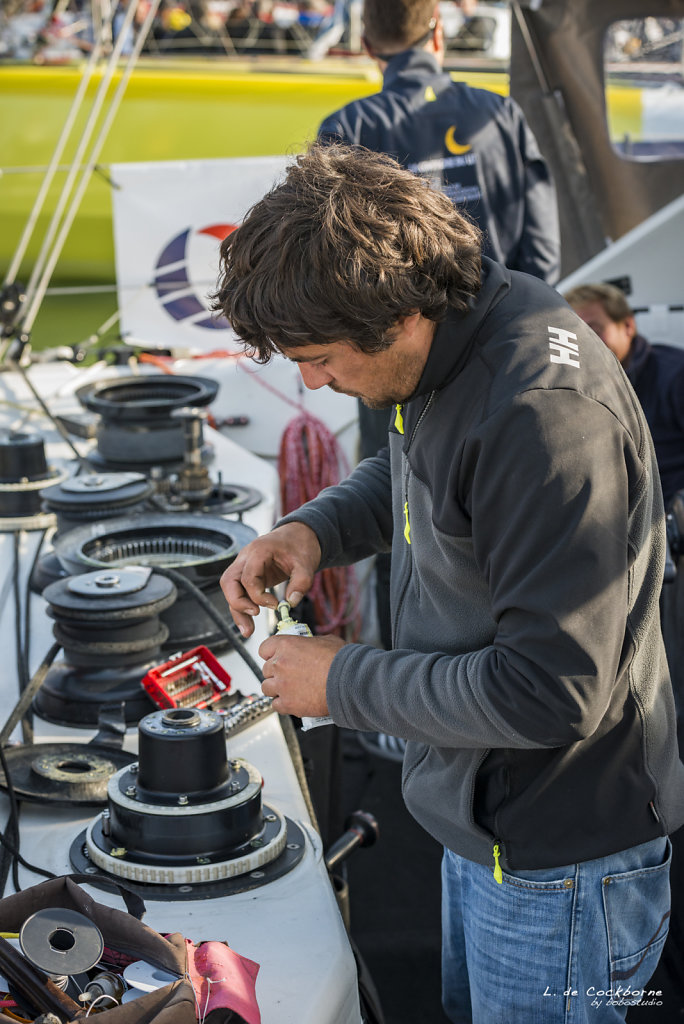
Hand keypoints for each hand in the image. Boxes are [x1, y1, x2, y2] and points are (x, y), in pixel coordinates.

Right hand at [220, 522, 320, 636]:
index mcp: (259, 551)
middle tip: (253, 618)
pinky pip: (239, 591)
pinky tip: (249, 623)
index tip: (275, 604)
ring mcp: (244, 565)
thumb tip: (291, 603)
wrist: (299, 535)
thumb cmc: (301, 545)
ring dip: (237, 610)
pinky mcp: (248, 574)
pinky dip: (243, 607)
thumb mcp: (307, 562)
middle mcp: (245, 557)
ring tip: (248, 631)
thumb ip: (301, 582)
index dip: (258, 596)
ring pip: (230, 589)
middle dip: (238, 603)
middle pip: (229, 582)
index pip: (247, 577)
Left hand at [259, 633, 345, 717]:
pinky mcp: (287, 703)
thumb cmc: (341, 661)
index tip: (275, 657)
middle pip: (265, 669)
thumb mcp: (324, 641)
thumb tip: (307, 646)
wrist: (349, 681)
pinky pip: (275, 705)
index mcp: (286, 645)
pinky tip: (293, 700)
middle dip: (276, 672)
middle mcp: (280, 664)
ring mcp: (282, 685)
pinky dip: (283, 704)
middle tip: (288, 674)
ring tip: (290, 689)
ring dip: (276, 688)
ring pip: (267, 688)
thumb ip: (308, 644)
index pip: (264, 649)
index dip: (270, 654)